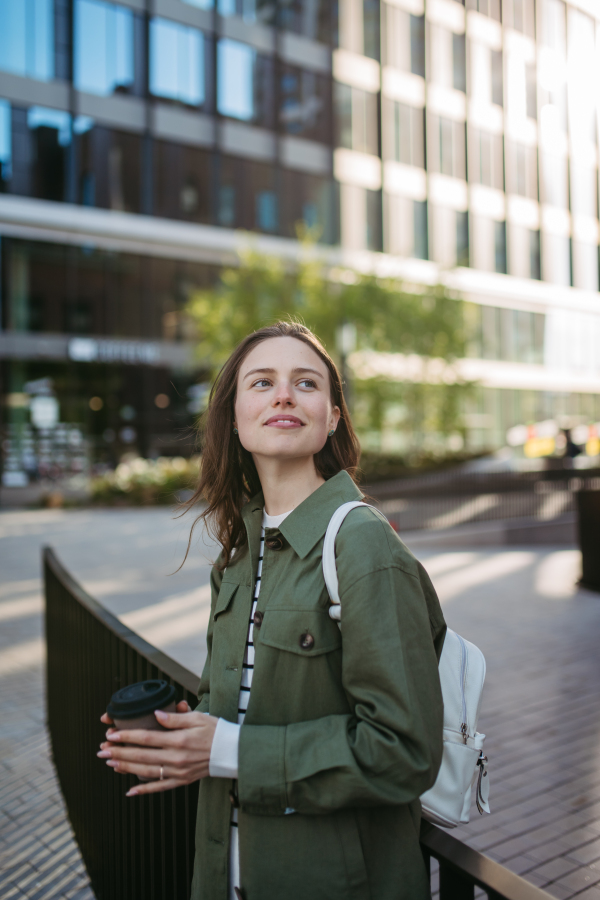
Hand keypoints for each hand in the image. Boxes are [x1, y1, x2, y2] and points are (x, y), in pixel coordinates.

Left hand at [97, 701, 217, 796]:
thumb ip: (176, 718)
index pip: (147, 738)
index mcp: (179, 740)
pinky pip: (159, 788)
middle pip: (142, 756)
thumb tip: (156, 714)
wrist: (232, 752)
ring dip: (126, 768)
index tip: (112, 733)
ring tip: (110, 763)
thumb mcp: (198, 718)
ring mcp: (178, 772)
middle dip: (119, 753)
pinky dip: (144, 791)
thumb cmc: (216, 731)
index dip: (127, 736)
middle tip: (102, 750)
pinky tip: (129, 791)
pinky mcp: (182, 781)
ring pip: (146, 772)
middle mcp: (176, 758)